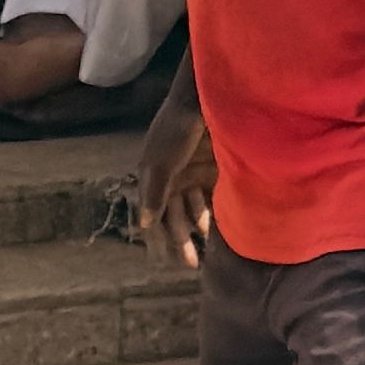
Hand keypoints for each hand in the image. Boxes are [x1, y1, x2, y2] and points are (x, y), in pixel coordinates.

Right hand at [133, 99, 217, 269]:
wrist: (206, 100)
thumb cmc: (177, 130)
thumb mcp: (161, 164)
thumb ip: (154, 195)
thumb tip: (143, 225)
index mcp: (154, 177)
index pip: (152, 214)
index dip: (155, 238)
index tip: (161, 261)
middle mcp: (172, 178)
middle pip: (174, 216)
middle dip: (180, 240)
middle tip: (188, 264)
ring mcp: (194, 174)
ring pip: (195, 210)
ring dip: (199, 229)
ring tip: (207, 251)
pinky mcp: (213, 170)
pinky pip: (213, 198)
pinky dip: (216, 213)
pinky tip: (221, 230)